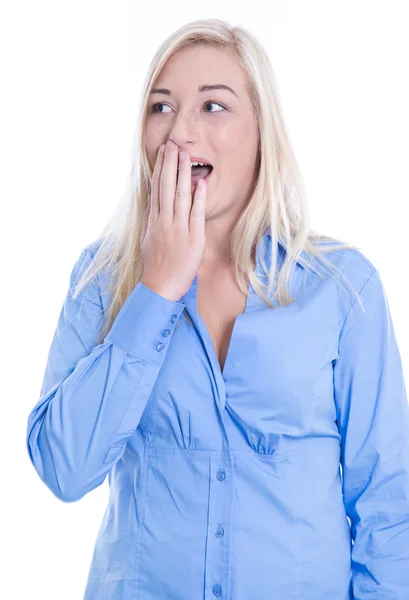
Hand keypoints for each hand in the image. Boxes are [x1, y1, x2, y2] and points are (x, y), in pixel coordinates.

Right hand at [140, 140, 206, 301]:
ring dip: (183, 174)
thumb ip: (151, 220)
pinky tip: (201, 183)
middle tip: (174, 144)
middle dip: (170, 164)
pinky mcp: (193, 239)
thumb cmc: (155, 265)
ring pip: (180, 196)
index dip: (160, 168)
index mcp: (154, 221)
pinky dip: (198, 198)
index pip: (156, 188)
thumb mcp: (148, 240)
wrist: (160, 287)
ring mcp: (178, 229)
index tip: (162, 152)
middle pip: (167, 187)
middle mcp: (164, 222)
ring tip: (186, 155)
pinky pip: (196, 214)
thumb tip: (152, 204)